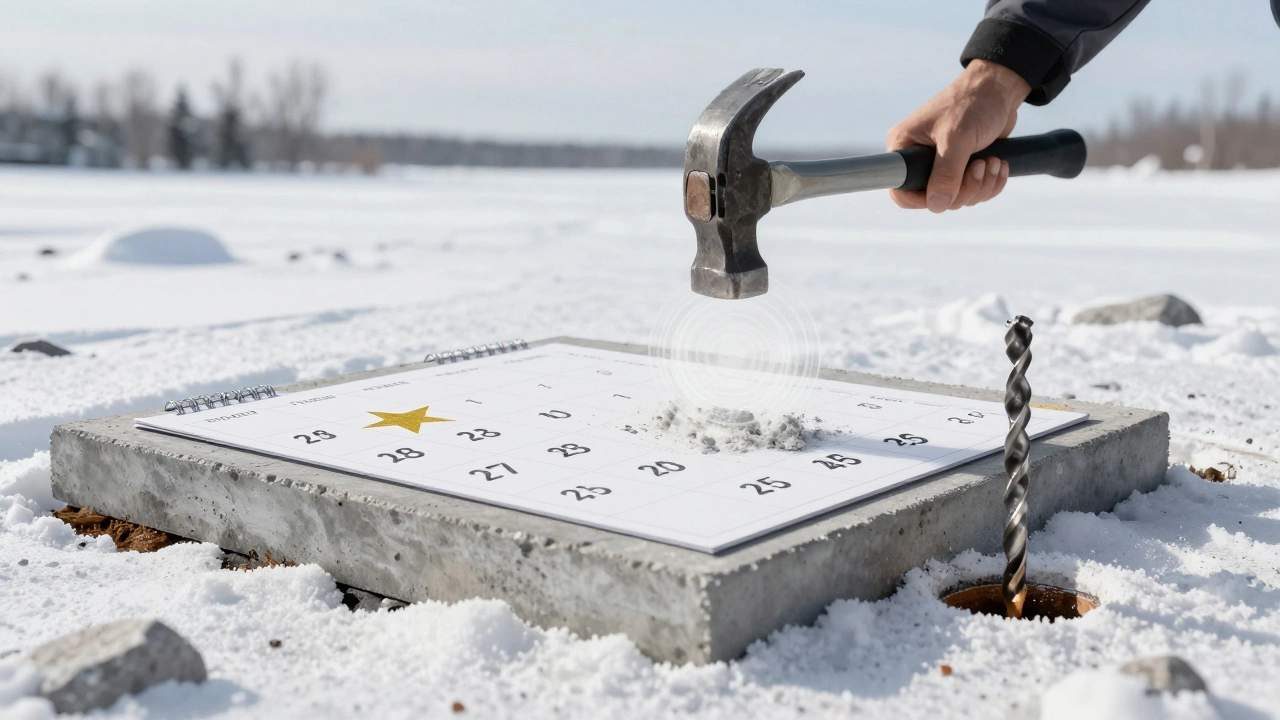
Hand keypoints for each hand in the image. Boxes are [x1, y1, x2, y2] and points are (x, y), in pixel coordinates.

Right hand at [887, 60, 1029, 212]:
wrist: (1000, 88)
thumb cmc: (972, 104)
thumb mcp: (957, 139)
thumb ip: (945, 175)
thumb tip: (936, 205)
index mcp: (904, 147)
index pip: (901, 191)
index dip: (924, 200)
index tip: (949, 192)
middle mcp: (918, 158)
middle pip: (935, 198)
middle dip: (965, 189)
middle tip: (981, 166)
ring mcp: (941, 163)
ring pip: (957, 197)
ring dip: (982, 185)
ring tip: (995, 162)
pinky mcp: (962, 165)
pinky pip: (973, 190)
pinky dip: (990, 183)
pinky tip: (1000, 164)